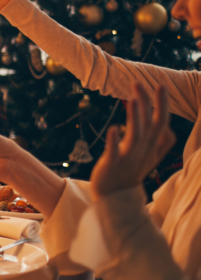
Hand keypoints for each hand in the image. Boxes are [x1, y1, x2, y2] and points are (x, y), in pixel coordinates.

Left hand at [89, 83, 175, 199]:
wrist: (115, 197)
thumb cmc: (131, 172)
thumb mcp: (149, 157)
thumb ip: (160, 143)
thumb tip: (168, 129)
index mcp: (150, 146)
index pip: (161, 122)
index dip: (162, 104)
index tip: (161, 84)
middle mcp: (142, 150)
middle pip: (149, 124)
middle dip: (147, 103)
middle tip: (139, 83)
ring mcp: (128, 158)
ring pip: (135, 136)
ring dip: (135, 117)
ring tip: (132, 99)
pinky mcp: (112, 165)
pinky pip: (114, 152)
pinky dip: (114, 141)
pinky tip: (113, 128)